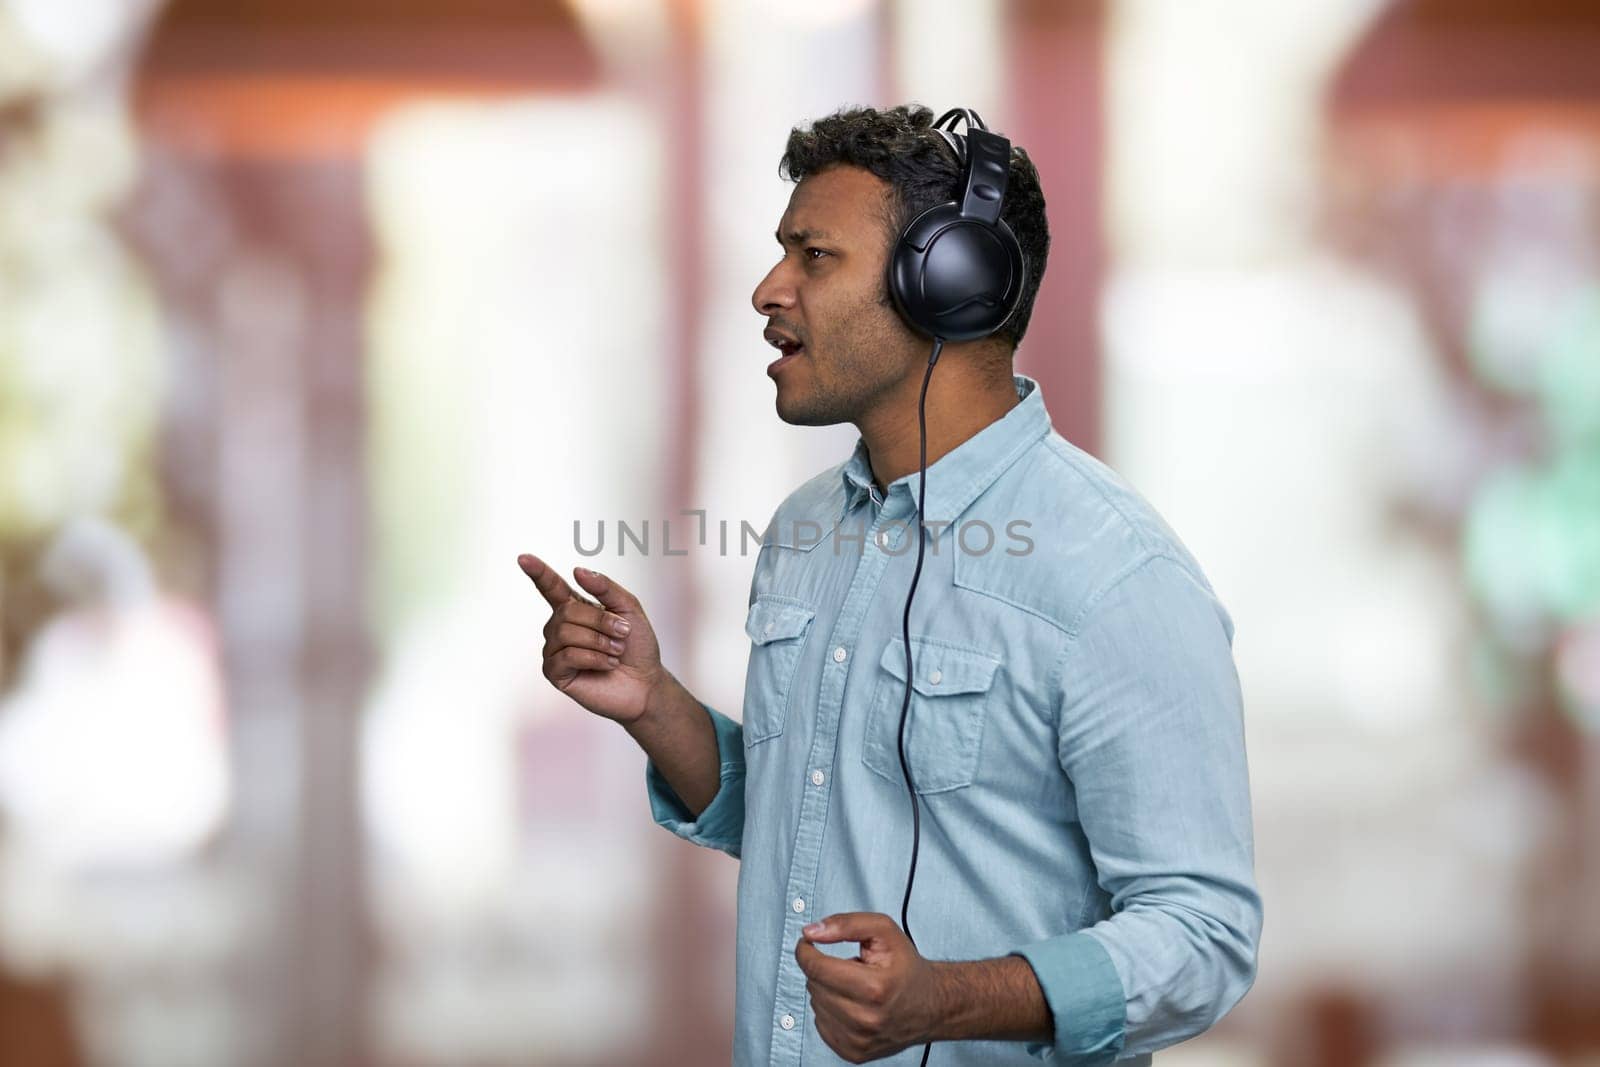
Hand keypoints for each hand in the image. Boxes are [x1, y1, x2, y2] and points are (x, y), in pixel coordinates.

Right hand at [518, 553, 662, 724]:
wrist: (645, 683)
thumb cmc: (637, 647)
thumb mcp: (629, 609)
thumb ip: (606, 587)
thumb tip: (576, 570)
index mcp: (575, 608)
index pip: (551, 587)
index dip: (538, 572)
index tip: (523, 557)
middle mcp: (559, 627)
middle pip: (567, 611)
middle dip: (601, 621)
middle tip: (623, 634)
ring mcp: (554, 650)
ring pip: (566, 632)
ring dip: (599, 641)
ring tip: (616, 651)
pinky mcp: (555, 673)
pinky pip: (566, 656)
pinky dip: (593, 658)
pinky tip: (607, 665)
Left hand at [794, 912, 944, 1062]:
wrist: (931, 1005)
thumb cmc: (907, 968)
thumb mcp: (884, 931)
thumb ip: (846, 924)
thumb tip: (812, 931)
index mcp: (874, 987)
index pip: (816, 968)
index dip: (805, 951)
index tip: (807, 943)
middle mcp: (865, 1019)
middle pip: (814, 985)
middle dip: (824, 969)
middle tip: (849, 966)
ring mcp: (859, 1040)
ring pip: (815, 1005)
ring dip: (828, 990)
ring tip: (854, 986)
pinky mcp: (854, 1053)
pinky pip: (820, 1025)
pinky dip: (830, 1010)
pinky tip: (850, 1003)